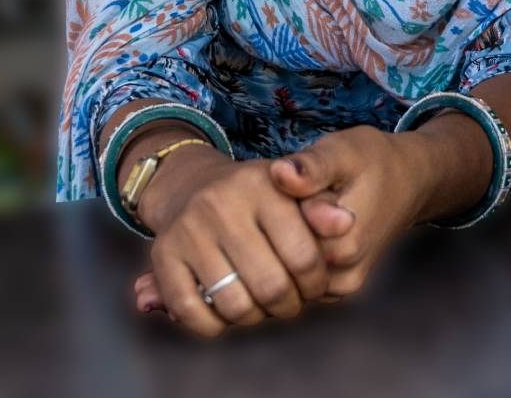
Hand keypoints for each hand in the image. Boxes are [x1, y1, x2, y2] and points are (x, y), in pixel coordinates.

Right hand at [132, 190, 352, 313]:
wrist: (190, 186)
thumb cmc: (258, 199)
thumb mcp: (294, 192)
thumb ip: (324, 207)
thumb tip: (347, 223)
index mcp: (262, 185)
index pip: (304, 257)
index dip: (316, 284)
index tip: (313, 285)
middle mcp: (221, 203)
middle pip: (272, 287)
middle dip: (288, 305)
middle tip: (289, 300)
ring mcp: (189, 229)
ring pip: (234, 305)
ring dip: (254, 318)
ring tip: (261, 305)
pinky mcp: (163, 253)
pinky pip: (191, 310)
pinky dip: (212, 325)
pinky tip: (225, 315)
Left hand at [265, 125, 442, 300]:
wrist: (408, 181)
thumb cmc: (372, 162)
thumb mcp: (341, 152)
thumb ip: (312, 167)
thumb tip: (280, 173)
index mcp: (342, 240)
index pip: (281, 231)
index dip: (283, 203)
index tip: (307, 183)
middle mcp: (344, 269)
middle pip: (285, 250)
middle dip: (287, 222)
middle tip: (311, 193)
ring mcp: (343, 283)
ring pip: (294, 266)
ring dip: (294, 239)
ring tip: (317, 209)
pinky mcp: (341, 287)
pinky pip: (303, 277)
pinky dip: (301, 254)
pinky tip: (316, 228)